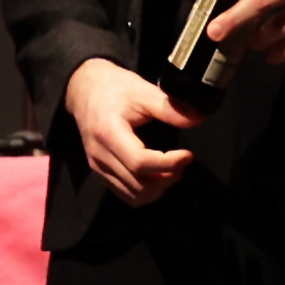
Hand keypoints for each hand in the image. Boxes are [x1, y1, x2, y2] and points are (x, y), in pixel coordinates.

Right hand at [63, 57, 197, 207]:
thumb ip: (169, 107)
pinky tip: (158, 176)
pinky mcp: (100, 172)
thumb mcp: (143, 91)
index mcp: (109, 133)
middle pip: (139, 184)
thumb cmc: (114, 88)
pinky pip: (125, 194)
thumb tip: (199, 118)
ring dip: (159, 188)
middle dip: (168, 177)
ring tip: (173, 169)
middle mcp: (100, 156)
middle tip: (182, 162)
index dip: (169, 164)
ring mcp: (98, 167)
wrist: (85, 90)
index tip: (187, 155)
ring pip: (134, 195)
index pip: (140, 162)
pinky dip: (146, 191)